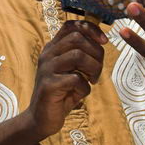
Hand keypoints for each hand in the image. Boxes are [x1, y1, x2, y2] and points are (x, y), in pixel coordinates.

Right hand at [27, 20, 105, 137]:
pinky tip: (81, 93)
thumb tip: (100, 40)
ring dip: (93, 67)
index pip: (71, 25)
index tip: (104, 41)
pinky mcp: (49, 86)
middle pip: (77, 38)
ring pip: (78, 55)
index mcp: (53, 48)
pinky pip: (76, 79)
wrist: (41, 118)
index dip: (90, 28)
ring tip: (93, 79)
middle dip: (96, 51)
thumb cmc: (61, 93)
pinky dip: (85, 87)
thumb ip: (81, 54)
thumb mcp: (71, 70)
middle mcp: (48, 55)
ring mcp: (47, 69)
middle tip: (98, 68)